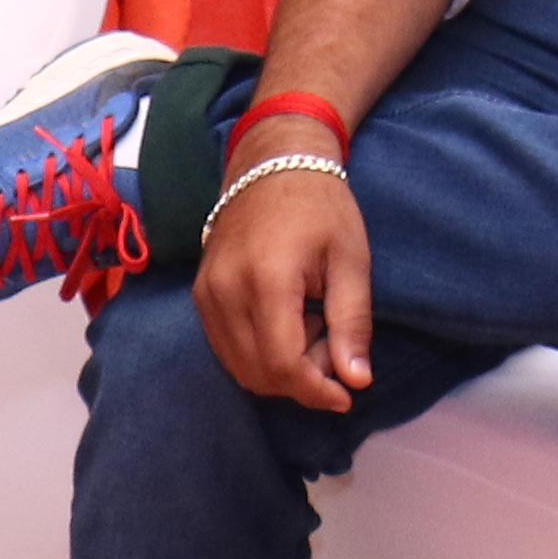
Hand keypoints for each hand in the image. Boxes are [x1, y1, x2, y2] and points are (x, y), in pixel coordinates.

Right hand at [195, 158, 376, 411]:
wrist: (273, 163)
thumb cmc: (321, 207)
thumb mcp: (351, 260)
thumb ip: (352, 323)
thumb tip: (357, 381)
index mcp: (266, 279)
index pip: (282, 364)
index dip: (315, 391)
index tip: (346, 395)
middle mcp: (225, 291)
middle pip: (258, 373)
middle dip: (302, 380)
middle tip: (334, 348)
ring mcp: (207, 293)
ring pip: (239, 366)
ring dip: (280, 370)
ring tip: (313, 330)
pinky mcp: (201, 294)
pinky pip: (226, 347)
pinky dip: (259, 354)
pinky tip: (288, 325)